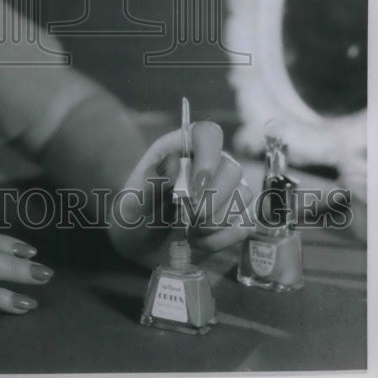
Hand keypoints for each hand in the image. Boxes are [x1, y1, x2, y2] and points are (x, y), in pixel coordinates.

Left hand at [108, 121, 254, 257]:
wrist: (139, 243)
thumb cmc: (134, 213)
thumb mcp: (131, 200)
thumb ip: (149, 181)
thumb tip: (175, 165)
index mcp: (180, 149)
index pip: (208, 134)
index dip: (208, 157)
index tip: (196, 187)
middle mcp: (209, 163)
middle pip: (232, 169)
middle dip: (212, 200)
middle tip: (188, 219)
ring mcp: (226, 190)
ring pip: (243, 196)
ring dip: (216, 221)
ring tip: (189, 231)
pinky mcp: (235, 216)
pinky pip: (246, 224)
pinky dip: (223, 239)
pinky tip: (200, 242)